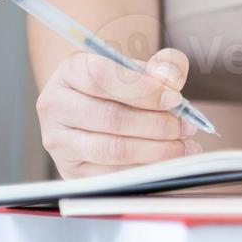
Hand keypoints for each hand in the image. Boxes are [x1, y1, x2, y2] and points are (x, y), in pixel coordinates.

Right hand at [36, 47, 201, 178]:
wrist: (93, 110)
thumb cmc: (120, 88)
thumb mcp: (140, 68)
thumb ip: (162, 66)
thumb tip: (170, 77)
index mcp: (70, 71)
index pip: (102, 77)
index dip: (143, 90)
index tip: (174, 99)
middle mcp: (55, 105)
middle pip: (110, 117)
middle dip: (157, 124)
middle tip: (186, 127)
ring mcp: (59, 141)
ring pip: (112, 148)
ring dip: (155, 150)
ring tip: (182, 145)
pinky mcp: (70, 170)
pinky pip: (112, 174)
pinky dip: (145, 169)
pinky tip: (167, 162)